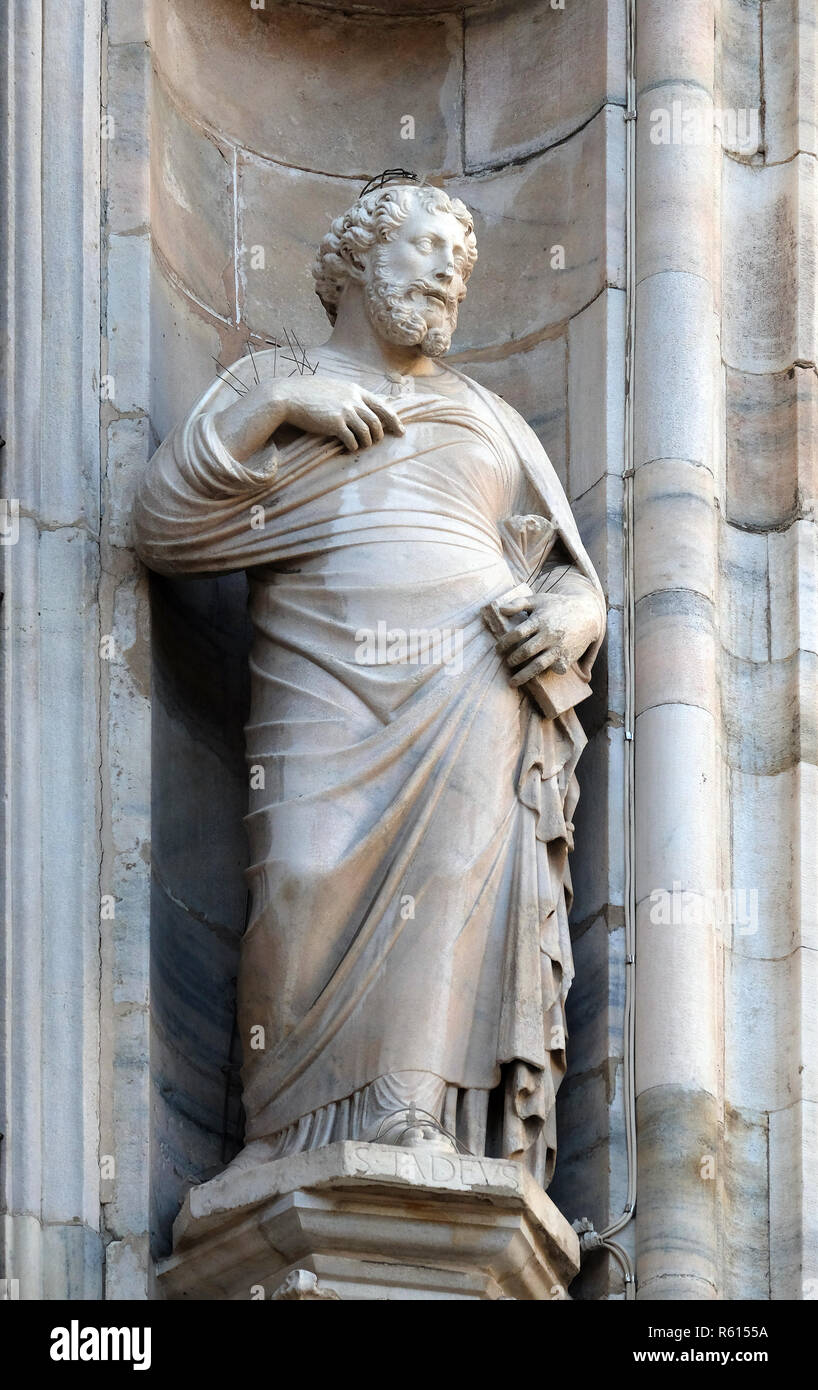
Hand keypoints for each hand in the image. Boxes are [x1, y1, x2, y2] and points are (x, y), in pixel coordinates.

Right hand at [279, 378, 404, 452]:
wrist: (288, 396)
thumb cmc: (308, 393)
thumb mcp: (333, 388)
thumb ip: (347, 396)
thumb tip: (358, 408)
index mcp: (355, 390)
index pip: (382, 406)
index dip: (393, 420)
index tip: (400, 431)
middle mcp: (353, 400)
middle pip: (377, 422)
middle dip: (379, 435)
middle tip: (376, 443)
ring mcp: (345, 411)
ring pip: (367, 432)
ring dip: (366, 443)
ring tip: (360, 446)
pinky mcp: (335, 424)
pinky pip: (353, 440)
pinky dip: (353, 447)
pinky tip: (349, 448)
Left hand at [495, 589, 601, 687]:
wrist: (586, 613)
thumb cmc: (557, 605)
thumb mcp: (538, 599)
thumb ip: (518, 603)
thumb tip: (501, 609)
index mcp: (539, 620)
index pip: (517, 633)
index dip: (504, 643)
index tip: (498, 649)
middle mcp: (549, 634)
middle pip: (526, 651)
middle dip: (513, 659)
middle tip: (506, 663)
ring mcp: (559, 647)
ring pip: (538, 665)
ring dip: (523, 675)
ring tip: (512, 682)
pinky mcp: (568, 656)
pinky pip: (556, 669)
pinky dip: (548, 674)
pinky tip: (537, 680)